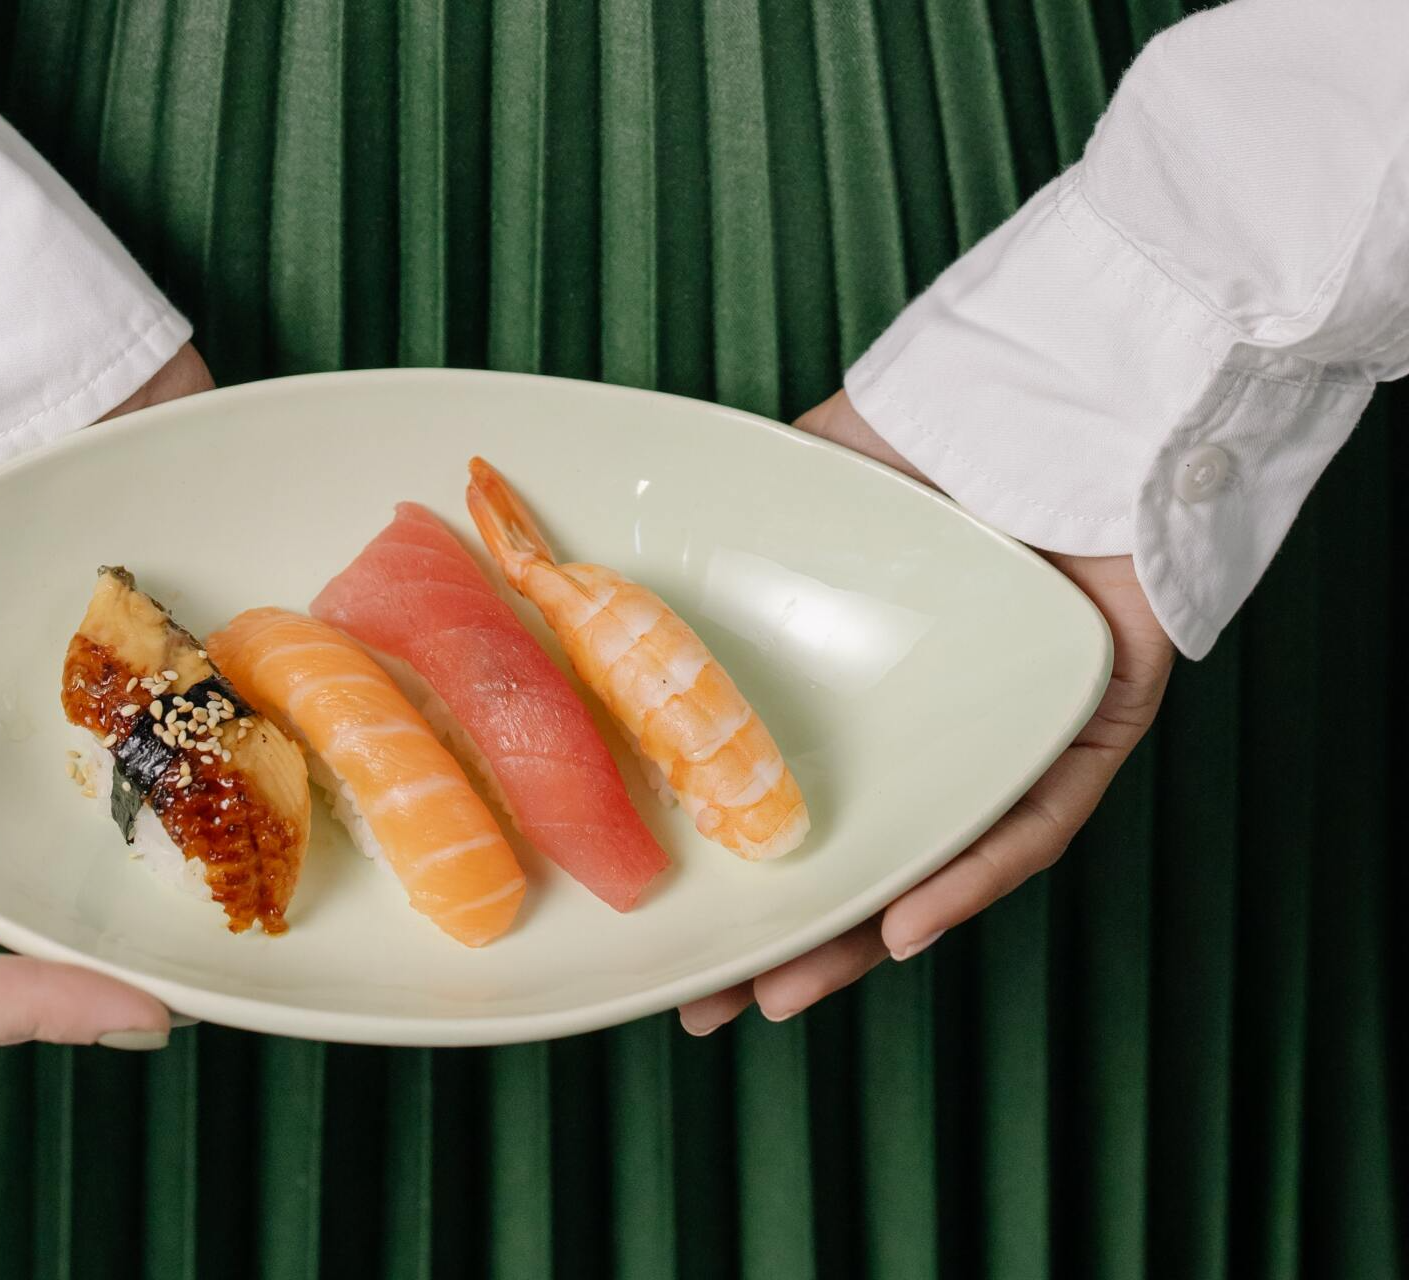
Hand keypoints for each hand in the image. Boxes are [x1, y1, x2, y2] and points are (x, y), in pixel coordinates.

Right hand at [680, 391, 1176, 1031]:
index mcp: (853, 680)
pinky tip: (907, 923)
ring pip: (939, 859)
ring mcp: (1005, 732)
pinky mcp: (1092, 725)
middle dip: (783, 935)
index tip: (663, 927)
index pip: (781, 791)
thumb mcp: (798, 482)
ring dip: (865, 935)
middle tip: (709, 1000)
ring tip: (789, 986)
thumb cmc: (934, 422)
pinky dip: (974, 874)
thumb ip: (718, 539)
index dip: (726, 863)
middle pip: (853, 849)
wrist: (1065, 381)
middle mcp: (927, 720)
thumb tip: (590, 561)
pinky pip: (1034, 820)